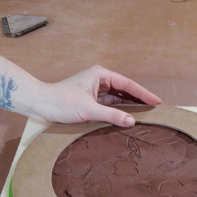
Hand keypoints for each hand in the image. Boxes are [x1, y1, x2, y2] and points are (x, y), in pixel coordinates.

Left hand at [33, 65, 162, 126]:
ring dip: (129, 108)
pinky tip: (127, 120)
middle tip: (156, 110)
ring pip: (118, 100)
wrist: (39, 106)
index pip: (127, 84)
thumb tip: (131, 121)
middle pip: (125, 91)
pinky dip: (118, 114)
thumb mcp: (88, 110)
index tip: (157, 102)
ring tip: (146, 117)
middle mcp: (99, 81)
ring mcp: (95, 92)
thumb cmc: (60, 102)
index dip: (144, 94)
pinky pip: (109, 108)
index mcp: (100, 75)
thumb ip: (111, 116)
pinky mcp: (90, 103)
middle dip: (139, 101)